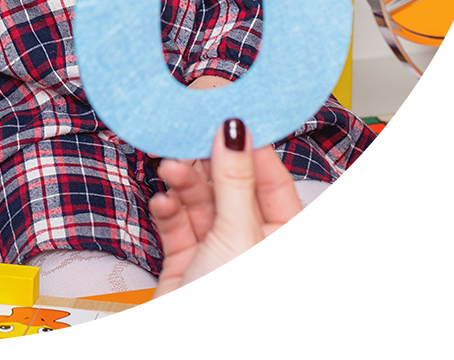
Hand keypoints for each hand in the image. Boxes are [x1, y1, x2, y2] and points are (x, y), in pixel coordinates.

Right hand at [146, 119, 316, 344]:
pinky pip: (181, 221)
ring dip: (186, 183)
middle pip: (235, 190)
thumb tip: (236, 131)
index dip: (254, 151)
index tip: (234, 116)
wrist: (185, 352)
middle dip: (212, 165)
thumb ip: (234, 179)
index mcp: (290, 247)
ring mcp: (222, 253)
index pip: (275, 185)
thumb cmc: (230, 312)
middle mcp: (258, 248)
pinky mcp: (189, 259)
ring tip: (170, 168)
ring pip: (204, 202)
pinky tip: (163, 200)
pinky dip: (170, 207)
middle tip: (193, 130)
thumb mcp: (237, 235)